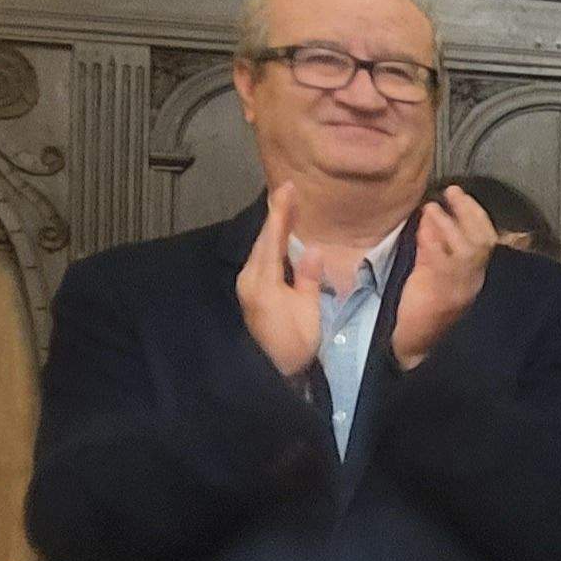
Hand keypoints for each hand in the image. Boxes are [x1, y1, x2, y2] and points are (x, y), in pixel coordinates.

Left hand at [237, 188, 335, 376]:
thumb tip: (312, 248)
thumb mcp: (308, 314)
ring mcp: (247, 285)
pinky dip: (270, 242)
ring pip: (259, 247)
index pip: (272, 239)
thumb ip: (308, 280)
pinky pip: (260, 258)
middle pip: (262, 239)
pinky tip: (279, 236)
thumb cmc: (294, 345)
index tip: (288, 188)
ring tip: (286, 207)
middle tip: (288, 190)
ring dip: (273, 227)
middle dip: (276, 214)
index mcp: (264, 281)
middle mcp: (250, 278)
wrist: (271, 373)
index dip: (281, 213)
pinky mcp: (251, 291)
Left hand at [391, 184, 496, 369]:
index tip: (460, 194)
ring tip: (433, 207)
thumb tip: (431, 214)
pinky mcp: (442, 293)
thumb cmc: (424, 307)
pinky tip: (424, 225)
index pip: (487, 239)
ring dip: (451, 224)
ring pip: (468, 248)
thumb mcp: (433, 272)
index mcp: (474, 275)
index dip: (476, 214)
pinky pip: (442, 261)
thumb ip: (434, 246)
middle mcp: (474, 280)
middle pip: (483, 240)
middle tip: (453, 191)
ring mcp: (460, 286)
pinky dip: (434, 240)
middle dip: (470, 211)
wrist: (416, 344)